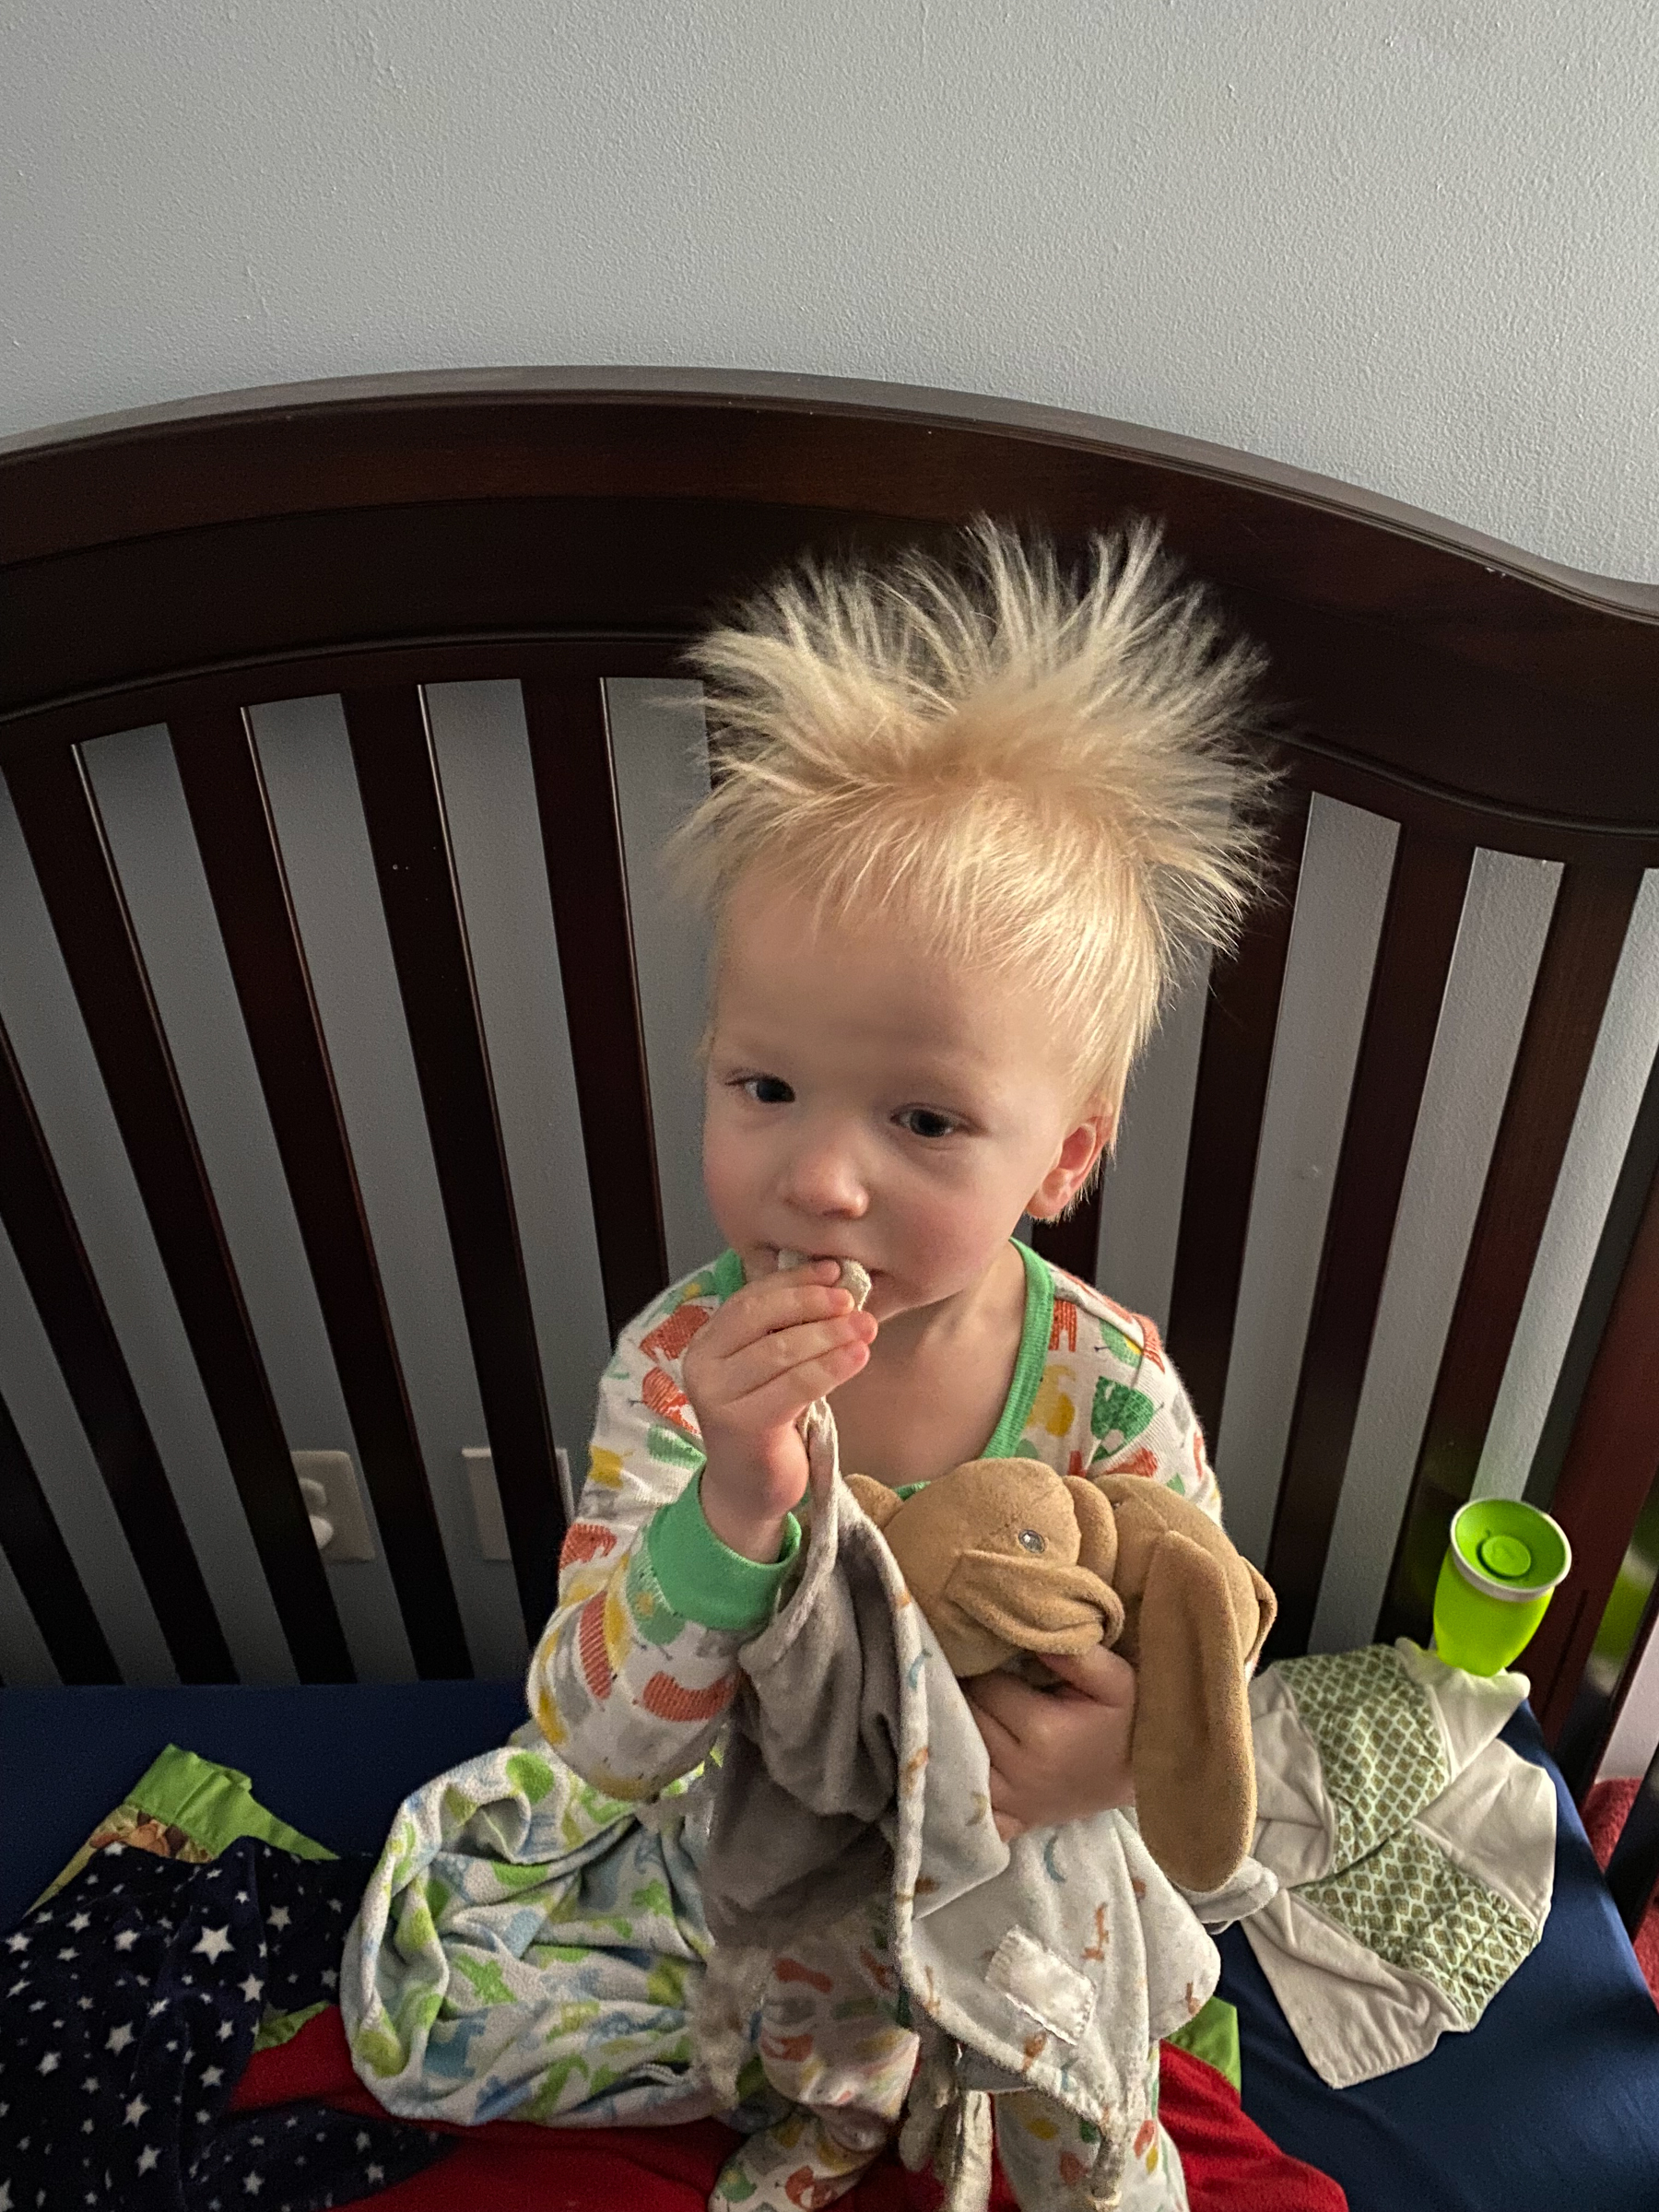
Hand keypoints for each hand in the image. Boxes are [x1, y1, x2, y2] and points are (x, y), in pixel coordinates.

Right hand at [681, 1259, 876, 1561]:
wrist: (750, 1489)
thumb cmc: (768, 1421)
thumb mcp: (771, 1369)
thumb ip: (785, 1331)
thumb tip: (836, 1282)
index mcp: (707, 1341)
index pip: (751, 1297)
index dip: (795, 1280)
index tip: (835, 1271)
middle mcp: (702, 1364)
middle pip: (761, 1317)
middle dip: (813, 1303)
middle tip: (854, 1301)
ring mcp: (717, 1396)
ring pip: (780, 1350)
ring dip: (829, 1334)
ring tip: (866, 1327)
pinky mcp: (741, 1425)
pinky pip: (794, 1386)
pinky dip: (830, 1367)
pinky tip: (858, 1357)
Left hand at [966, 1646, 1136, 1840]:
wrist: (1147, 1775)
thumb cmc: (1129, 1721)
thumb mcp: (1117, 1679)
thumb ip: (1077, 1654)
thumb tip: (1030, 1632)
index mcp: (1042, 1732)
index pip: (984, 1687)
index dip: (983, 1666)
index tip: (990, 1655)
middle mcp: (1020, 1771)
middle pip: (966, 1719)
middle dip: (968, 1694)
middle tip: (979, 1678)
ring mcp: (1014, 1803)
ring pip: (961, 1754)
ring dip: (962, 1730)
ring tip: (977, 1708)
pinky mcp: (1014, 1820)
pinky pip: (972, 1805)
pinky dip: (964, 1781)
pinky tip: (968, 1757)